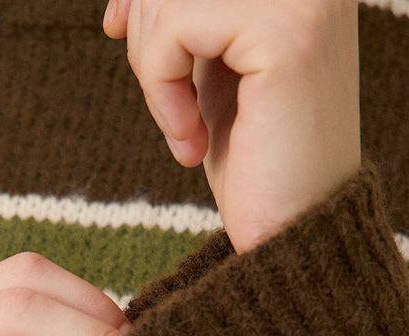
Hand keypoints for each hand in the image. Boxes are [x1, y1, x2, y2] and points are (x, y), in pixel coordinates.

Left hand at [104, 0, 360, 252]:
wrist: (293, 239)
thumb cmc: (256, 165)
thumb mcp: (211, 72)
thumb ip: (185, 19)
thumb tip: (120, 4)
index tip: (115, 27)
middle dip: (148, 35)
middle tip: (173, 110)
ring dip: (153, 70)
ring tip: (186, 130)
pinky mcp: (288, 31)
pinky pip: (175, 28)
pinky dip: (162, 89)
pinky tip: (191, 141)